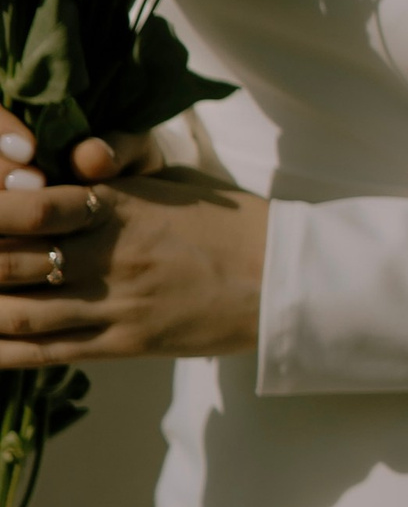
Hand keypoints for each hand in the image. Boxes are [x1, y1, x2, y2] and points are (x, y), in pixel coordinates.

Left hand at [0, 114, 265, 363]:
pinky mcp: (126, 344)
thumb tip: (82, 154)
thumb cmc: (225, 221)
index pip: (32, 205)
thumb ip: (122, 159)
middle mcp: (110, 256)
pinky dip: (5, 350)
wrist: (281, 279)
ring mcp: (116, 305)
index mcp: (120, 207)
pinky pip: (50, 352)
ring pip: (21, 312)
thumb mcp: (174, 178)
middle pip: (11, 261)